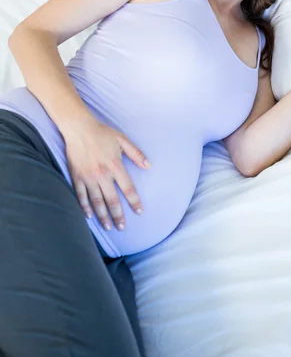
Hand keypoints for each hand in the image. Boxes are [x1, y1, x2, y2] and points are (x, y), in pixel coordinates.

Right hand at [64, 116, 150, 230]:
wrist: (79, 128)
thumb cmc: (102, 133)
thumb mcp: (122, 140)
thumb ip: (136, 154)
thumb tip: (149, 166)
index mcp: (115, 166)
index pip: (128, 188)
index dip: (134, 202)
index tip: (139, 212)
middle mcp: (102, 174)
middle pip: (112, 200)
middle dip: (118, 216)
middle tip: (122, 228)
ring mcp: (88, 177)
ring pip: (96, 201)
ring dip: (102, 215)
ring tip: (108, 227)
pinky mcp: (76, 176)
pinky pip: (80, 195)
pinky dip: (84, 207)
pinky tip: (88, 216)